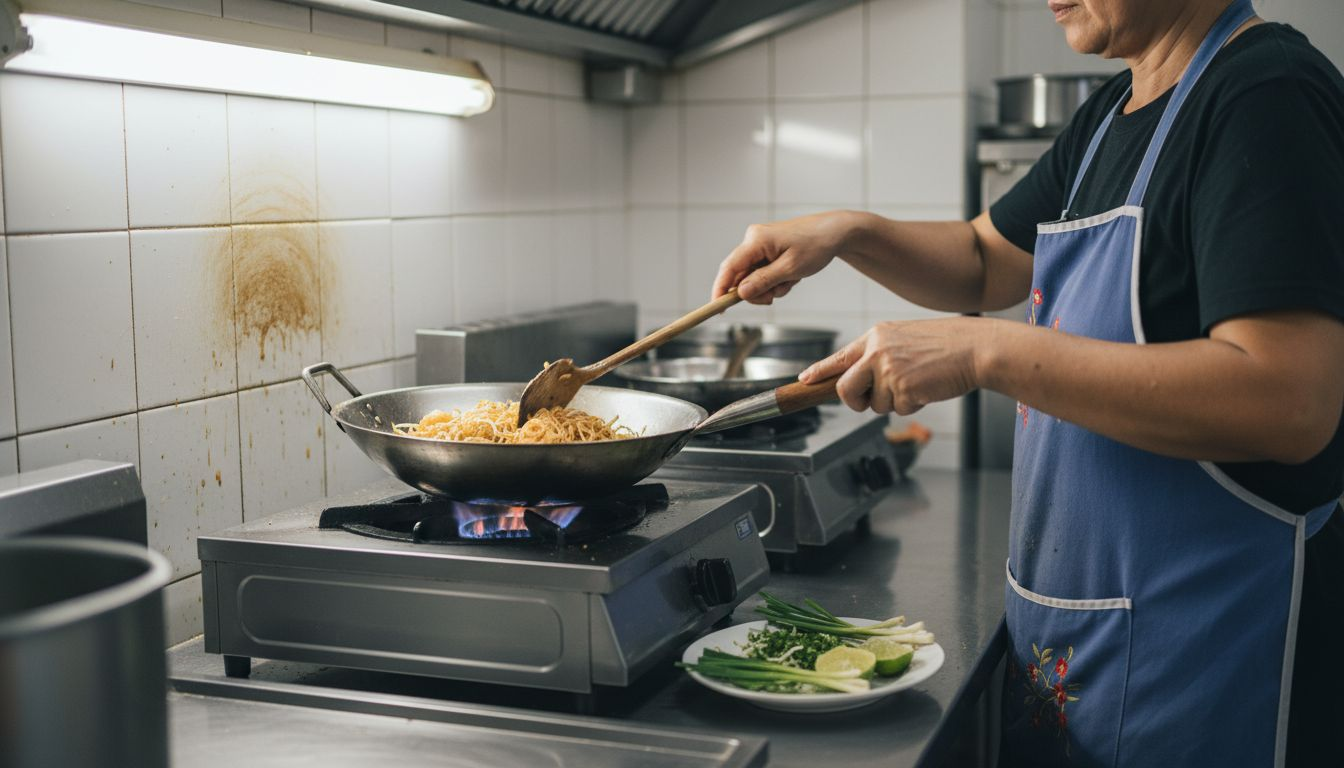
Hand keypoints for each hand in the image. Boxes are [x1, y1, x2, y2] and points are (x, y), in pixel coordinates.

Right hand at [711, 211, 862, 304]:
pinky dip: (775, 280)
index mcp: (756, 240)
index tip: (717, 307)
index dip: (720, 289)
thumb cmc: (816, 246)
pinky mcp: (767, 250)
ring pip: (752, 277)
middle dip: (756, 291)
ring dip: (769, 287)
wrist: (834, 233)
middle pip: (740, 276)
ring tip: (790, 282)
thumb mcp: (790, 269)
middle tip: (774, 297)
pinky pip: (762, 272)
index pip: (729, 268)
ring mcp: (760, 244)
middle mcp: (753, 240)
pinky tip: (791, 276)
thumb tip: (741, 293)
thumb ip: (763, 281)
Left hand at [800, 318, 989, 413]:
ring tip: (918, 382)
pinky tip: (927, 388)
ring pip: (876, 405)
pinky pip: (898, 410)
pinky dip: (913, 405)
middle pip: (845, 389)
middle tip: (871, 400)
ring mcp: (889, 370)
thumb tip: (857, 379)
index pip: (839, 357)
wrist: (976, 348)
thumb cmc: (945, 345)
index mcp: (876, 336)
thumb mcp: (904, 339)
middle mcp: (877, 351)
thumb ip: (879, 355)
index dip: (819, 371)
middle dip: (855, 402)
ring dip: (895, 402)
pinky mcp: (904, 388)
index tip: (804, 380)